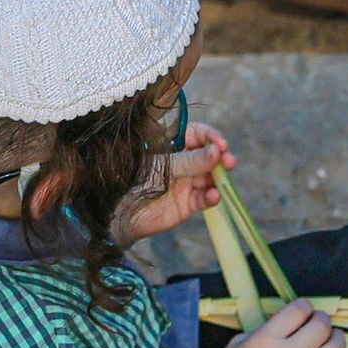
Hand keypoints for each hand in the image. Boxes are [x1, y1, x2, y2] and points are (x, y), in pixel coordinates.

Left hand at [110, 122, 237, 244]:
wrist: (119, 213)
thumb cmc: (134, 180)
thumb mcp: (164, 166)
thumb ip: (190, 161)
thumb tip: (217, 153)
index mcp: (171, 146)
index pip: (197, 135)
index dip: (210, 137)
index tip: (221, 144)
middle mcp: (182, 163)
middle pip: (208, 156)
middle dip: (221, 159)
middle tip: (229, 163)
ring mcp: (186, 183)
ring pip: (210, 178)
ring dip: (218, 179)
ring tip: (220, 182)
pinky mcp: (187, 204)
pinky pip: (204, 198)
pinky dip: (211, 197)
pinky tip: (213, 196)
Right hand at [209, 298, 347, 347]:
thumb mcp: (237, 345)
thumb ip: (264, 330)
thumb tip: (288, 324)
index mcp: (266, 340)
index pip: (298, 311)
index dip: (305, 306)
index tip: (305, 310)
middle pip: (320, 328)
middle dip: (323, 319)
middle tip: (321, 322)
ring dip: (339, 339)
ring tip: (335, 337)